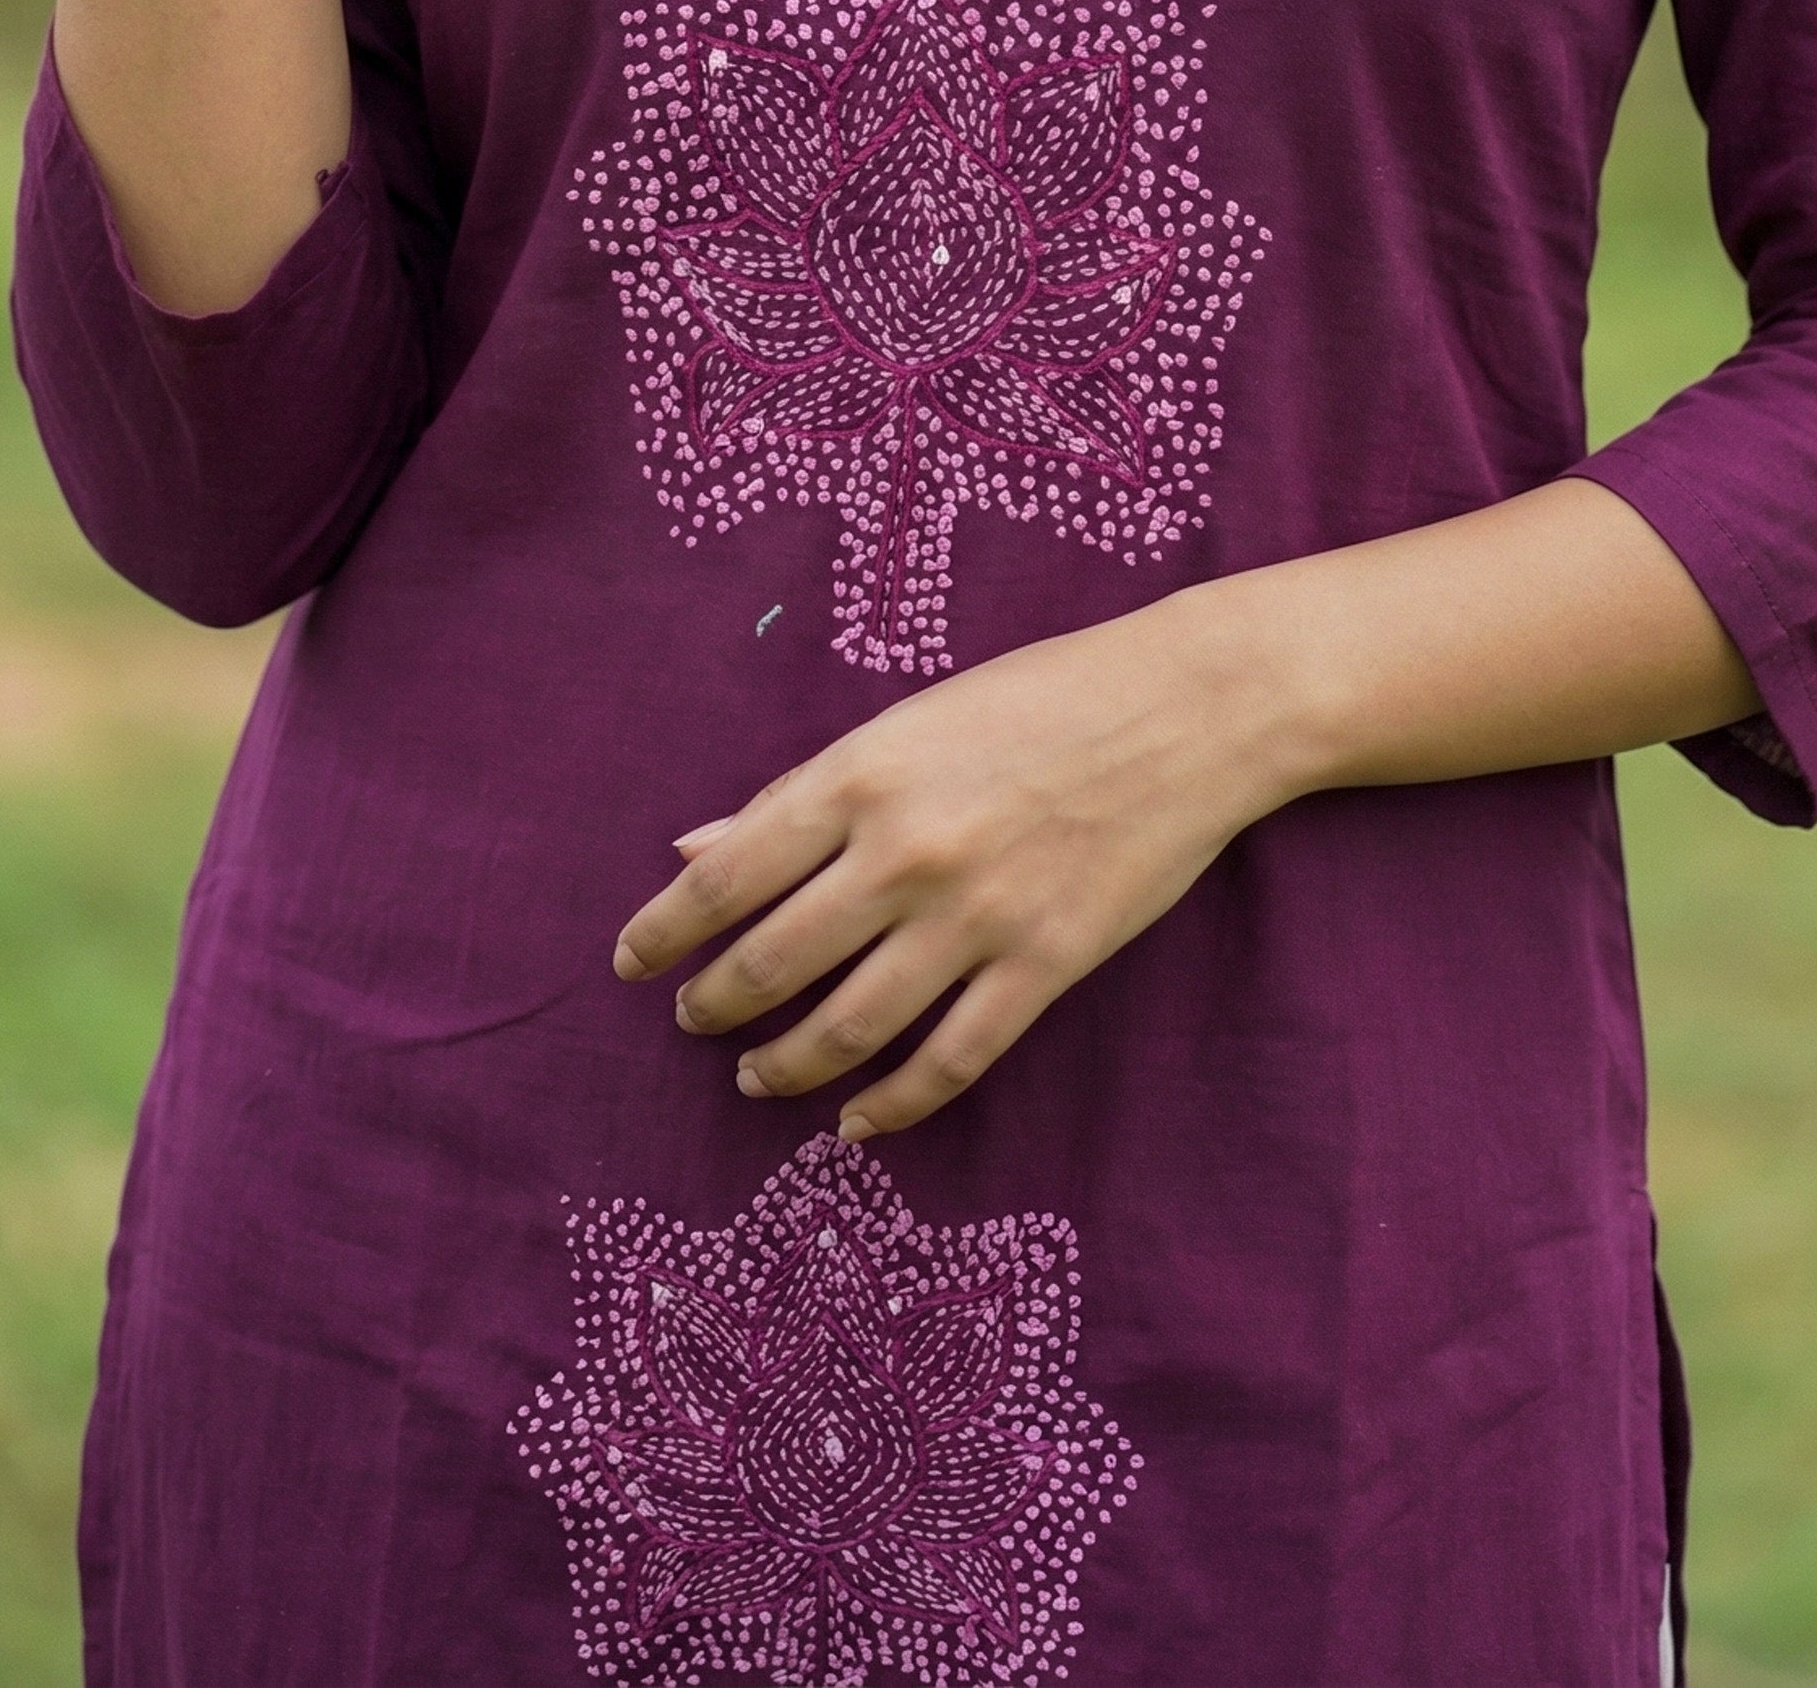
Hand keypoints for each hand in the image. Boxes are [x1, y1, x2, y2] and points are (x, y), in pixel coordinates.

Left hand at [615, 591, 1285, 1141]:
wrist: (1186, 708)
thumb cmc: (1040, 696)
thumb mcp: (909, 721)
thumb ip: (802, 792)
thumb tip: (694, 848)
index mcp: (862, 775)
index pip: (727, 876)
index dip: (665, 930)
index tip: (630, 962)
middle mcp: (905, 852)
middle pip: (773, 961)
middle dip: (715, 1004)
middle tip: (693, 1022)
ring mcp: (976, 917)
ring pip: (847, 1027)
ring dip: (785, 1065)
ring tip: (756, 1077)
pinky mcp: (1042, 967)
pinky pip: (946, 1061)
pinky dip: (891, 1104)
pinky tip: (857, 1122)